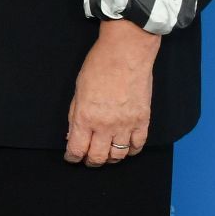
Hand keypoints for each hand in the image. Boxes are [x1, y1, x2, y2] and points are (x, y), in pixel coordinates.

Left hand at [64, 19, 159, 165]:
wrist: (126, 54)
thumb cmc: (98, 66)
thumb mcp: (77, 90)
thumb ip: (75, 115)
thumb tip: (72, 134)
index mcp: (85, 116)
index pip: (77, 148)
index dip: (72, 157)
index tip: (71, 158)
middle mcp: (105, 125)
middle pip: (98, 157)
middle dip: (90, 162)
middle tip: (87, 160)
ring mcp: (126, 124)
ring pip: (119, 155)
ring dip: (110, 159)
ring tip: (106, 156)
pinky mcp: (143, 121)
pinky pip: (138, 145)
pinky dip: (131, 151)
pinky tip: (125, 148)